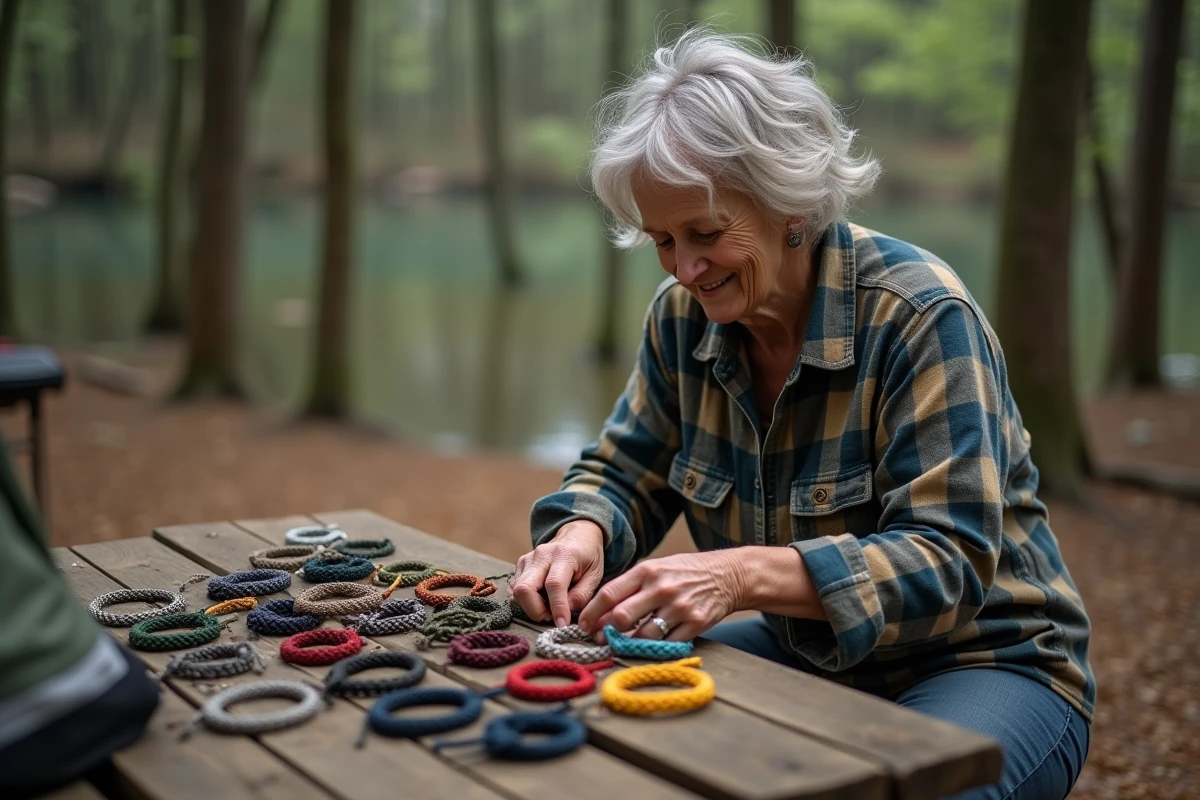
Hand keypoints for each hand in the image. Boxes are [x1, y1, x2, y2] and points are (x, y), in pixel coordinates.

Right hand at [509, 521, 604, 627]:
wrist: (576, 535)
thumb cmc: (588, 557)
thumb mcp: (595, 575)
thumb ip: (581, 595)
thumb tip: (565, 612)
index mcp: (564, 555)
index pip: (554, 584)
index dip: (557, 607)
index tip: (562, 624)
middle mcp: (541, 555)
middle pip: (525, 589)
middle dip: (535, 611)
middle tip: (551, 616)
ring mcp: (527, 558)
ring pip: (517, 591)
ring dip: (531, 607)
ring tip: (548, 606)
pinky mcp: (520, 564)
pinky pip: (515, 589)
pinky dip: (525, 600)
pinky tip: (540, 599)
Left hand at [577, 550, 745, 642]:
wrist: (727, 575)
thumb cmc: (684, 572)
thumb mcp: (656, 569)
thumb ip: (630, 588)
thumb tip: (601, 615)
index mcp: (647, 570)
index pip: (609, 594)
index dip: (591, 614)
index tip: (583, 626)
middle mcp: (662, 588)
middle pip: (622, 617)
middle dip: (607, 632)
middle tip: (602, 639)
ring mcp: (679, 607)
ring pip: (643, 636)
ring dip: (630, 644)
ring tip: (627, 644)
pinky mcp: (696, 624)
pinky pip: (667, 645)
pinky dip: (655, 648)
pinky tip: (651, 645)